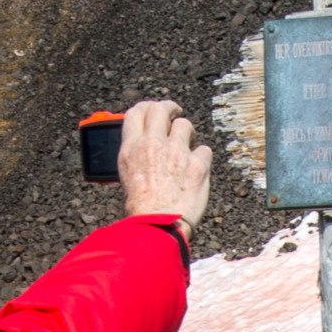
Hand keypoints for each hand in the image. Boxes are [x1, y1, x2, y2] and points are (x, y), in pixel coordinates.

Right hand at [116, 98, 213, 237]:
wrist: (158, 225)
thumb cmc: (141, 208)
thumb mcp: (127, 176)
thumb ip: (136, 155)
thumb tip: (145, 146)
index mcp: (132, 148)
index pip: (136, 112)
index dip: (146, 107)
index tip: (154, 109)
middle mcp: (153, 144)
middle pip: (160, 109)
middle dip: (169, 108)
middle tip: (174, 113)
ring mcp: (177, 152)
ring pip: (185, 125)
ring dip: (186, 132)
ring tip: (186, 144)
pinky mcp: (197, 164)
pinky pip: (204, 149)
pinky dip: (202, 157)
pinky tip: (198, 167)